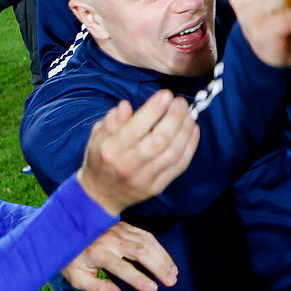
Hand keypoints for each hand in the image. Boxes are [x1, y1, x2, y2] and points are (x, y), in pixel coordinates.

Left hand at [62, 222, 178, 290]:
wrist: (64, 232)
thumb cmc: (71, 258)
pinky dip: (159, 247)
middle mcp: (111, 240)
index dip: (140, 279)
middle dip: (159, 267)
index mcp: (98, 253)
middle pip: (141, 251)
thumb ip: (99, 289)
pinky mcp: (125, 226)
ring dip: (163, 257)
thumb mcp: (78, 278)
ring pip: (147, 241)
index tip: (154, 289)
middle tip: (171, 281)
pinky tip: (166, 259)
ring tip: (174, 272)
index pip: (123, 268)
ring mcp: (119, 230)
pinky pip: (146, 235)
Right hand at [77, 90, 199, 213]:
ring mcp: (145, 178)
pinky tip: (193, 131)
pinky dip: (190, 146)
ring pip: (172, 153)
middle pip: (159, 139)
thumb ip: (111, 122)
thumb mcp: (97, 137)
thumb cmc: (100, 160)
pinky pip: (179, 166)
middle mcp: (128, 164)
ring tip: (189, 114)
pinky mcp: (157, 187)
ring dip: (185, 131)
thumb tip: (125, 106)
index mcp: (111, 150)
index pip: (136, 127)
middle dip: (174, 117)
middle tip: (180, 102)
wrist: (101, 195)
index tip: (166, 95)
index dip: (154, 109)